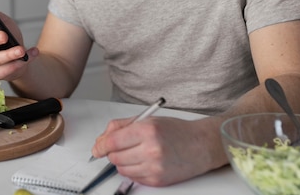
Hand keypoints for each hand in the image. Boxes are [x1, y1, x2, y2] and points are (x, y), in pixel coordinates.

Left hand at [91, 116, 226, 186]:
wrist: (201, 145)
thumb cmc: (176, 130)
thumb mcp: (147, 119)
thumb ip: (121, 126)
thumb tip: (101, 140)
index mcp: (147, 130)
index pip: (113, 142)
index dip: (101, 145)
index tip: (97, 147)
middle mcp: (151, 149)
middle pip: (115, 157)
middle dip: (111, 152)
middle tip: (119, 147)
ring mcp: (155, 167)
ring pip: (122, 168)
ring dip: (122, 162)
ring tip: (133, 152)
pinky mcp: (158, 180)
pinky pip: (133, 177)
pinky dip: (132, 170)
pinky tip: (142, 161)